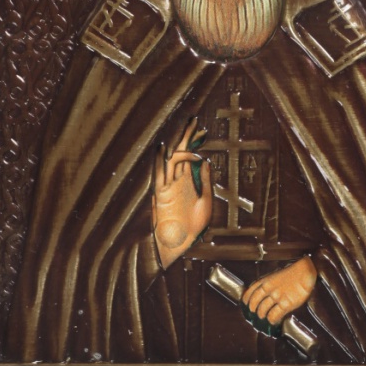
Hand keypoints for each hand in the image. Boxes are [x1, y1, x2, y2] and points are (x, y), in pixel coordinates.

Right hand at [152, 118, 211, 269]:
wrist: (182, 245)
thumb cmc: (194, 227)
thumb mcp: (206, 201)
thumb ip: (205, 181)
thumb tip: (206, 161)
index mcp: (189, 182)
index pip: (192, 156)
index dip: (196, 143)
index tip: (203, 131)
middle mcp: (178, 180)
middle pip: (181, 153)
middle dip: (187, 136)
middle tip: (193, 120)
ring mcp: (169, 186)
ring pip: (171, 159)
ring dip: (177, 144)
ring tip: (184, 128)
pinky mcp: (161, 194)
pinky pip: (159, 175)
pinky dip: (159, 161)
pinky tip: (163, 149)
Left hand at [242, 256, 317, 327]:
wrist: (305, 271)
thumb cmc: (292, 273)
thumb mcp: (275, 275)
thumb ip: (268, 284)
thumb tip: (263, 294)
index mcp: (265, 280)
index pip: (250, 292)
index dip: (246, 300)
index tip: (246, 305)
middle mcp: (268, 288)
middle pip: (254, 302)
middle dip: (253, 310)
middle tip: (254, 314)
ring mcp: (277, 296)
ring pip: (263, 310)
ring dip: (262, 316)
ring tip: (263, 318)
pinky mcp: (286, 303)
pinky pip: (274, 315)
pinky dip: (272, 320)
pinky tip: (272, 321)